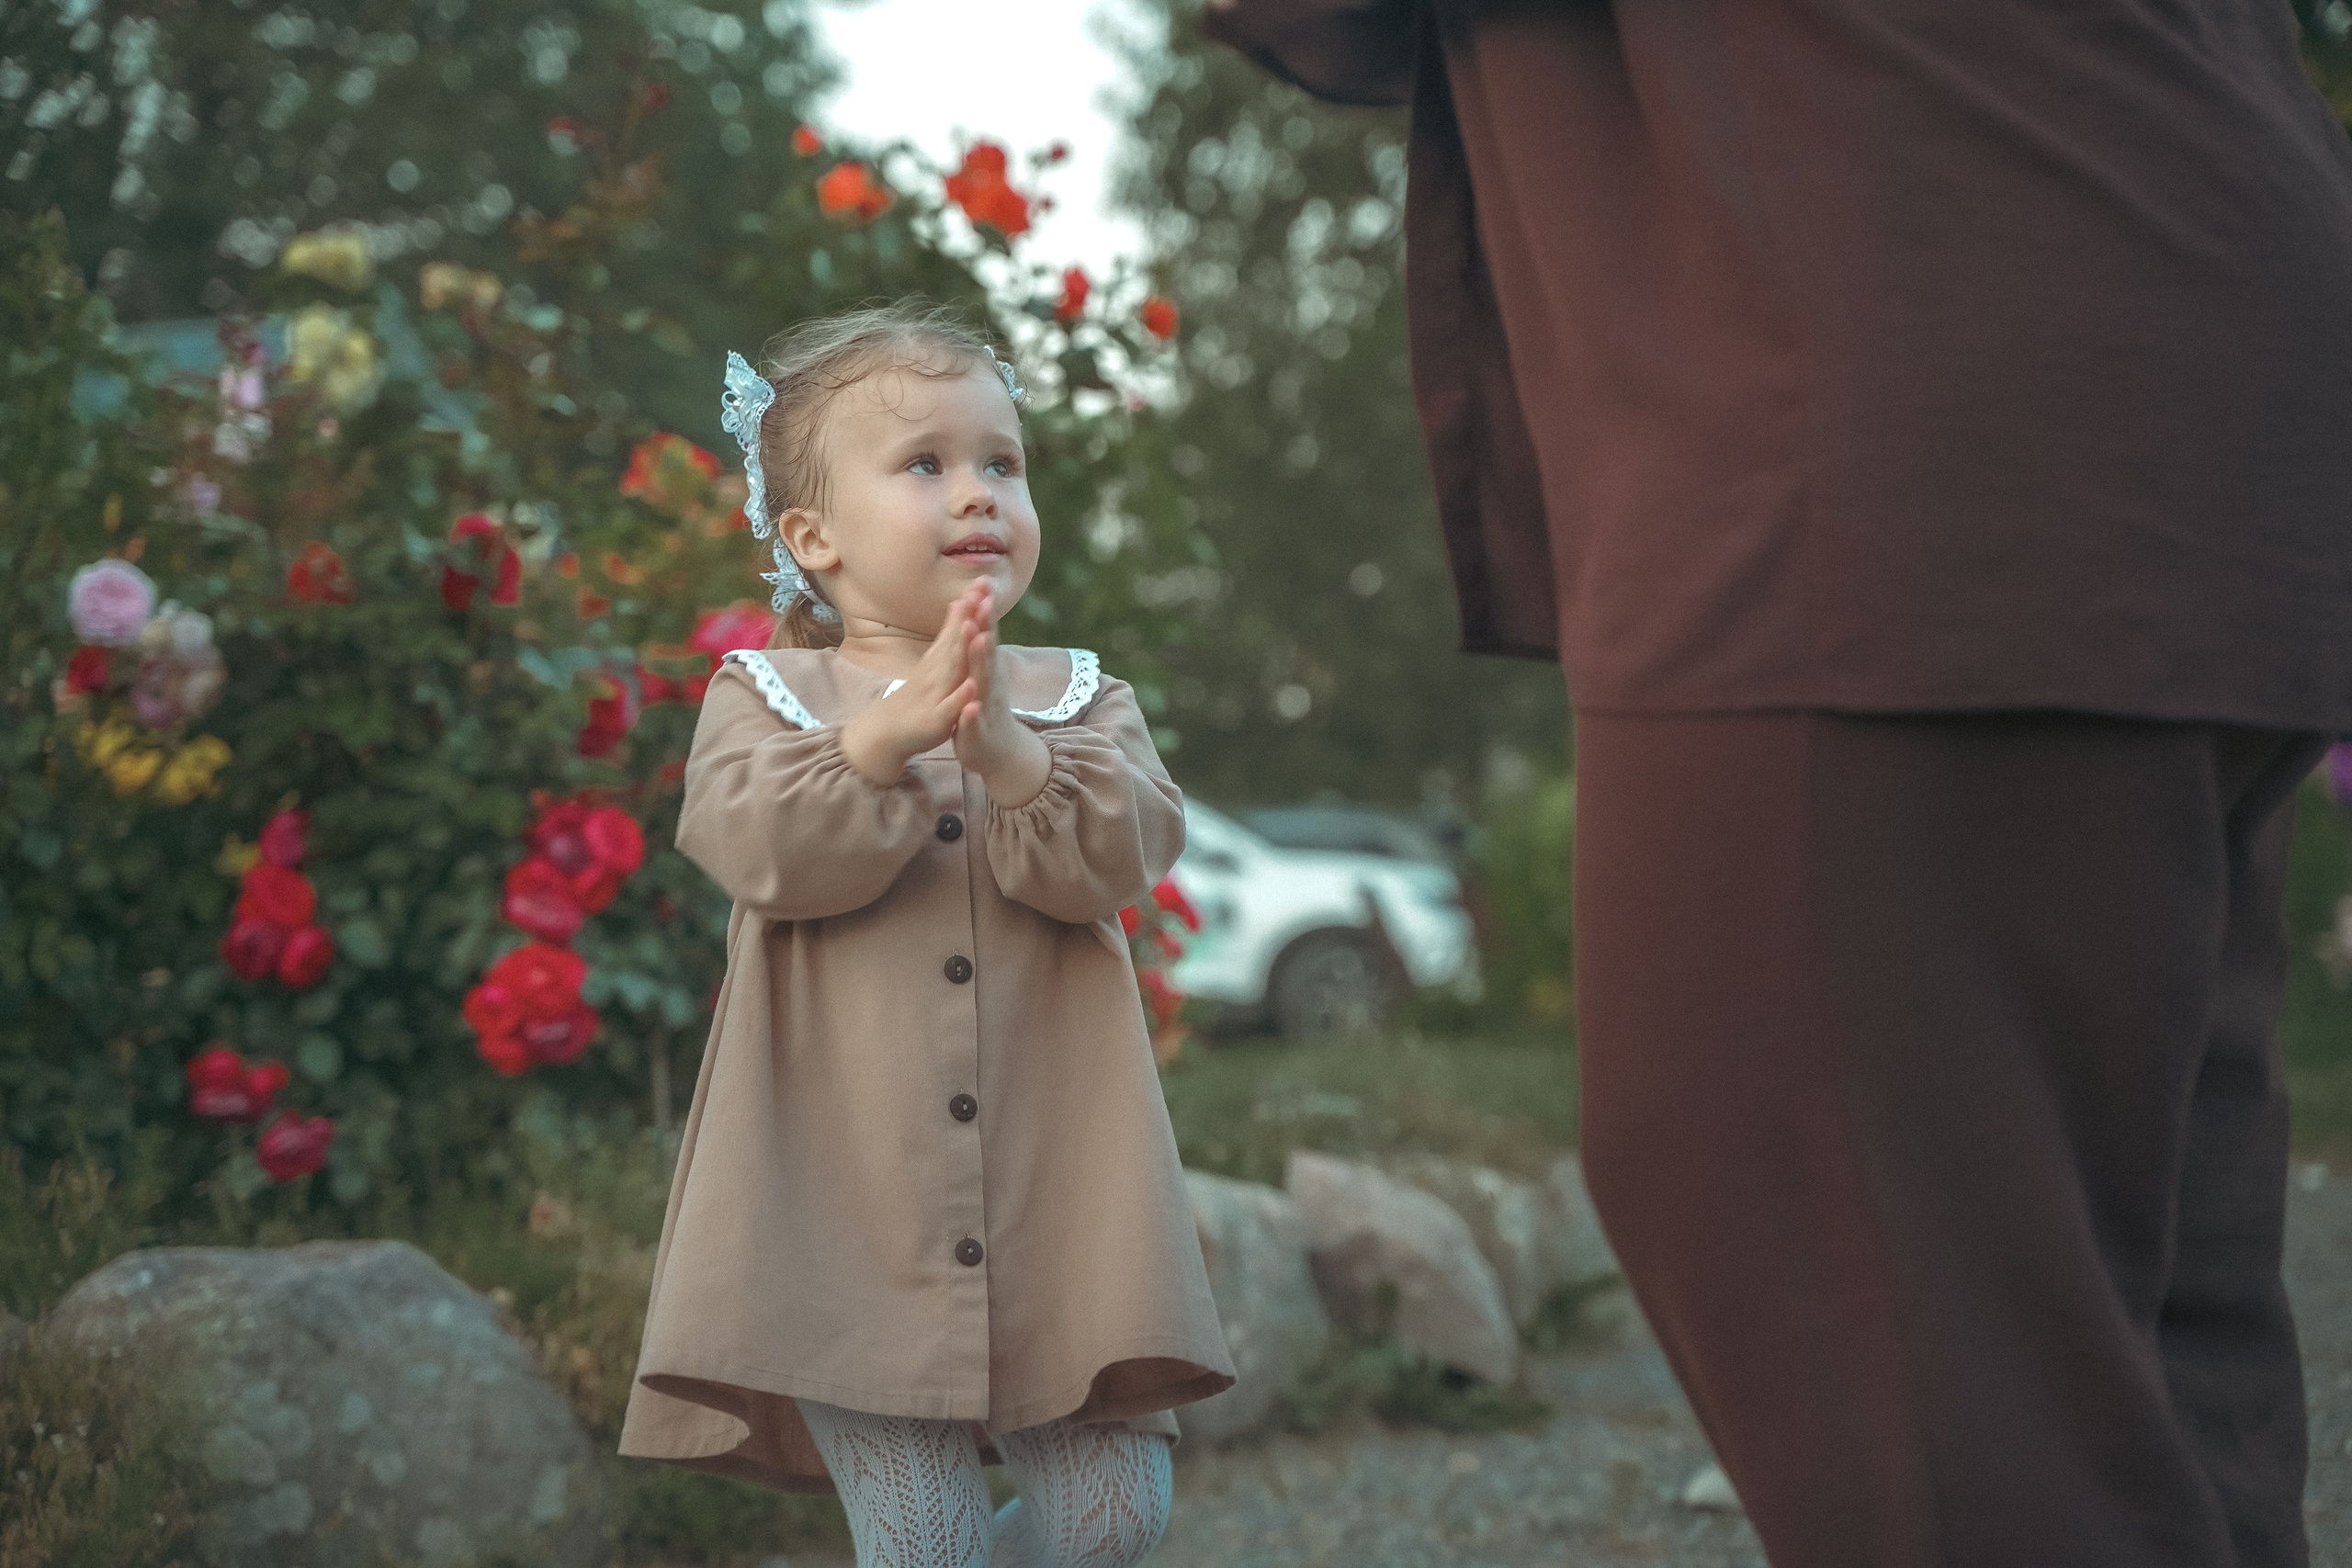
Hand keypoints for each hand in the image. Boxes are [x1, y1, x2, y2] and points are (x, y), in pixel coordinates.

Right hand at [837, 595, 978, 786]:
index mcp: (942, 658)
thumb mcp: (936, 660)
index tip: (985, 579)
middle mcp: (938, 671)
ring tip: (975, 630)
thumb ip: (949, 632)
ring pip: (952, 671)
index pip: (958, 627)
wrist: (889, 731)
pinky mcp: (937, 719)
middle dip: (970, 619)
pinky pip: (950, 707)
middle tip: (982, 594)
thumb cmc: (919, 693)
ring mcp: (936, 693)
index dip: (971, 604)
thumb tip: (959, 602)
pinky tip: (971, 687)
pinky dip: (961, 697)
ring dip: (963, 651)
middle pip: (956, 642)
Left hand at [951, 584, 1051, 807]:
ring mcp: (986, 706)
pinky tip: (971, 705)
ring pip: (983, 681)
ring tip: (980, 639)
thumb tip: (980, 610)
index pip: (984, 633)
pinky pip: (974, 721)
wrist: (1001, 753)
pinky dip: (972, 713)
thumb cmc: (986, 708)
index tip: (982, 581)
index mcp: (986, 668)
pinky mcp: (978, 732)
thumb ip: (980, 643)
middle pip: (987, 651)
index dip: (983, 609)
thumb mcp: (981, 672)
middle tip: (984, 601)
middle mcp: (990, 683)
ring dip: (981, 661)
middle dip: (985, 626)